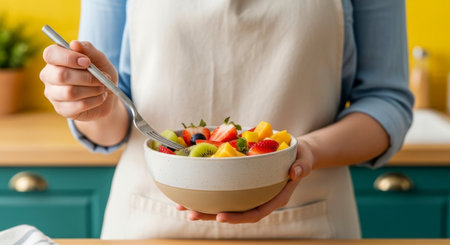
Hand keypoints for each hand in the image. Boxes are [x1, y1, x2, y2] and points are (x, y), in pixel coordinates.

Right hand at [40, 41, 117, 120]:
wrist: (108, 97)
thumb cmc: (100, 74)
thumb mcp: (100, 60)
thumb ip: (89, 50)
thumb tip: (74, 44)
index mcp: (55, 59)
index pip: (51, 54)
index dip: (69, 58)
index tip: (87, 62)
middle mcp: (49, 76)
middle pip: (61, 75)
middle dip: (87, 77)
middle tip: (103, 78)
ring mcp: (53, 94)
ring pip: (70, 92)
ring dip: (93, 90)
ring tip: (104, 88)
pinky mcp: (61, 109)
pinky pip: (78, 106)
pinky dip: (95, 101)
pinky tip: (100, 97)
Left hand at [176, 138, 314, 223]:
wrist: (296, 155)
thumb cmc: (300, 158)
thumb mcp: (304, 160)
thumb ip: (302, 167)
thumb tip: (295, 173)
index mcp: (274, 198)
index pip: (255, 212)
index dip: (238, 217)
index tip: (220, 216)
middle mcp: (259, 199)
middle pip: (235, 212)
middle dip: (211, 215)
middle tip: (191, 214)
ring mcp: (249, 193)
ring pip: (226, 204)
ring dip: (204, 207)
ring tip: (182, 206)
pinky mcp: (242, 185)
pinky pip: (224, 191)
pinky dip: (208, 192)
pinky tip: (190, 190)